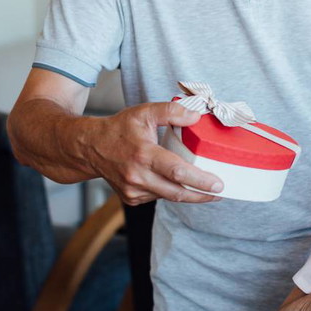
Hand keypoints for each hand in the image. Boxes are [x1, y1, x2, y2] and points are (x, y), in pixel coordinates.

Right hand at [88, 102, 222, 204]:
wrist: (90, 147)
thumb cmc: (119, 129)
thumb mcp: (144, 112)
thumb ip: (171, 111)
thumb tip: (196, 116)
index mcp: (143, 154)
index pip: (177, 172)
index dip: (200, 181)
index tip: (218, 184)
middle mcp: (137, 176)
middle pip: (177, 192)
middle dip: (201, 194)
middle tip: (220, 191)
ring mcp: (133, 191)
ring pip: (169, 197)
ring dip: (188, 194)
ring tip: (205, 188)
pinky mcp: (132, 199)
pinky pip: (158, 197)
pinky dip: (170, 191)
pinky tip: (177, 184)